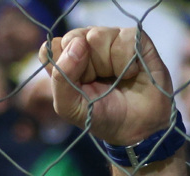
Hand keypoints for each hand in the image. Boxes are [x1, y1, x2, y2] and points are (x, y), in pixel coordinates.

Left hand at [41, 27, 174, 146]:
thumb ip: (61, 78)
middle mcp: (87, 45)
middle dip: (85, 66)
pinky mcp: (134, 38)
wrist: (136, 126)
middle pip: (73, 37)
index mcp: (67, 60)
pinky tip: (131, 73)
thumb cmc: (101, 115)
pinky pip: (125, 38)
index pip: (52, 46)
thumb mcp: (70, 107)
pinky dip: (127, 62)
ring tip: (116, 78)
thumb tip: (77, 44)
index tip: (76, 82)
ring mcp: (110, 39)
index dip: (63, 62)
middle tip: (97, 82)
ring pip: (98, 35)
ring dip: (108, 64)